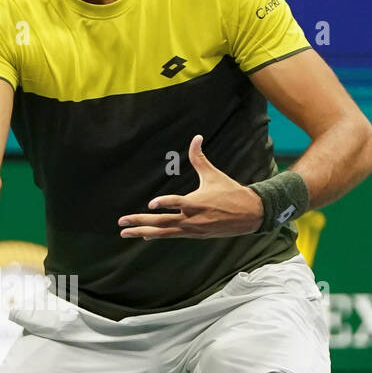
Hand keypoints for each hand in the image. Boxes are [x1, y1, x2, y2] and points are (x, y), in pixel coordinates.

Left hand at [118, 135, 263, 238]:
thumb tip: (196, 137)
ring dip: (142, 232)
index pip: (178, 203)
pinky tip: (144, 235)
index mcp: (197, 202)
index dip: (165, 203)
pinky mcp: (194, 235)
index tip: (151, 204)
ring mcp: (192, 229)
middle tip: (121, 221)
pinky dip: (157, 235)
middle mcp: (192, 218)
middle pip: (162, 222)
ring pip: (163, 232)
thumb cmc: (230, 192)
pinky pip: (172, 235)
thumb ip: (199, 158)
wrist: (249, 215)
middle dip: (140, 222)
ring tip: (124, 232)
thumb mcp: (214, 174)